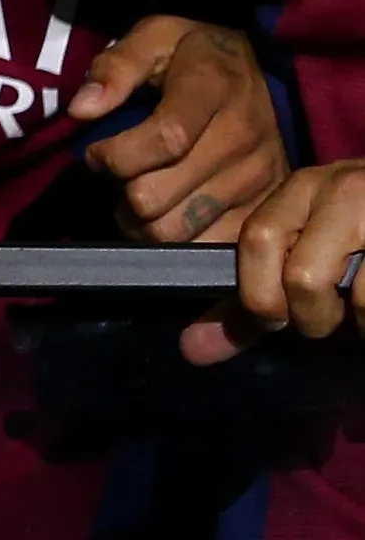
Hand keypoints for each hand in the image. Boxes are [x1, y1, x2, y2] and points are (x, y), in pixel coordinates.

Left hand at [76, 14, 281, 245]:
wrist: (260, 73)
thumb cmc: (193, 55)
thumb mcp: (153, 37)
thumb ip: (115, 67)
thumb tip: (81, 110)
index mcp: (214, 88)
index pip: (165, 139)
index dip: (116, 155)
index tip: (94, 153)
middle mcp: (243, 136)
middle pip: (158, 193)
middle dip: (120, 188)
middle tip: (116, 175)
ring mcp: (259, 178)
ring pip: (175, 228)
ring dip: (140, 220)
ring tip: (136, 193)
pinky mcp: (264, 208)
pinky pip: (205, 246)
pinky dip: (174, 239)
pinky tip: (166, 212)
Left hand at [192, 158, 364, 363]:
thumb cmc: (358, 236)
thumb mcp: (305, 249)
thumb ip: (252, 299)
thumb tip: (192, 350)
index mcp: (300, 189)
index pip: (257, 240)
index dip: (260, 295)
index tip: (277, 317)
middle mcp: (340, 190)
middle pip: (302, 278)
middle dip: (311, 318)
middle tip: (330, 317)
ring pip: (358, 300)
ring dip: (358, 326)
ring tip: (362, 311)